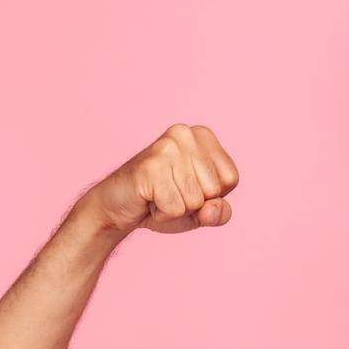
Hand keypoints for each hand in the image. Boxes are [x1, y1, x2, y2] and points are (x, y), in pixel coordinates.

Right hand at [79, 124, 239, 234]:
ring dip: (177, 209)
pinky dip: (163, 214)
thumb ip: (219, 213)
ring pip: (195, 200)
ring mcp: (165, 148)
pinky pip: (175, 208)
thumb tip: (214, 209)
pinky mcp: (149, 167)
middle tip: (169, 192)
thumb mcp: (200, 211)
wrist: (118, 206)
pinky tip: (149, 199)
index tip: (188, 187)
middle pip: (213, 190)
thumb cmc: (163, 203)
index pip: (230, 178)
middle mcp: (184, 134)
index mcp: (202, 135)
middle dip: (193, 203)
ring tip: (158, 195)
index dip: (212, 195)